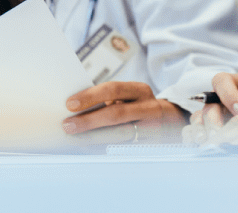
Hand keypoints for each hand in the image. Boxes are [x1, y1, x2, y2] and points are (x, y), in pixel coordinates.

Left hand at [63, 81, 185, 142]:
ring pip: (121, 135)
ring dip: (95, 138)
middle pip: (117, 114)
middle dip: (89, 120)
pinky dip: (105, 148)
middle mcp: (150, 108)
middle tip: (67, 125)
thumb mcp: (127, 96)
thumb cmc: (136, 106)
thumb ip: (107, 99)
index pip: (113, 89)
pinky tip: (90, 148)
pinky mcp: (154, 146)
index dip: (90, 96)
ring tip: (75, 138)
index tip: (69, 104)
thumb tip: (74, 108)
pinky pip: (126, 148)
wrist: (170, 121)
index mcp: (140, 90)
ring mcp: (154, 129)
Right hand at [182, 72, 237, 143]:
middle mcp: (218, 99)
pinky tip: (198, 144)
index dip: (228, 94)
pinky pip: (192, 129)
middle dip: (213, 119)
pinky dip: (192, 136)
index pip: (222, 81)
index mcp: (233, 86)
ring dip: (200, 129)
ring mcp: (211, 114)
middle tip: (219, 132)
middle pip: (209, 104)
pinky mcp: (207, 128)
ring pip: (198, 117)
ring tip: (205, 140)